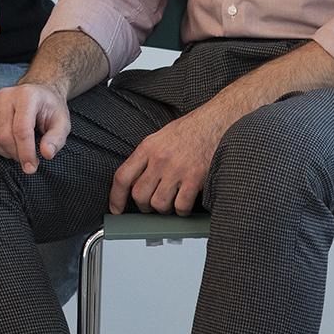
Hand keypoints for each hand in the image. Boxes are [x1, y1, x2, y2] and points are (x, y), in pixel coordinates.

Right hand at [0, 82, 73, 173]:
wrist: (38, 93)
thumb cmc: (48, 109)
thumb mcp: (62, 123)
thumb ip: (56, 139)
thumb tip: (46, 153)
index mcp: (27, 96)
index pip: (21, 129)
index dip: (25, 152)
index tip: (31, 168)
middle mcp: (6, 95)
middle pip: (4, 136)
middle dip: (16, 154)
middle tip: (27, 158)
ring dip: (3, 151)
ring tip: (17, 149)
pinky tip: (0, 141)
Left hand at [109, 107, 223, 214]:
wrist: (217, 122)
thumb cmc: (190, 130)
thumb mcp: (160, 138)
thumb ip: (146, 159)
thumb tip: (134, 183)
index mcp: (148, 147)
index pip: (122, 177)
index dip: (116, 197)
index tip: (116, 209)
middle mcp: (160, 158)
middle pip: (139, 195)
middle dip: (144, 206)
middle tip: (152, 204)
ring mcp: (178, 169)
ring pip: (159, 204)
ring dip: (164, 209)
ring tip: (171, 202)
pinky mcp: (195, 178)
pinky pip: (181, 206)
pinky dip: (182, 211)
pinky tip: (185, 204)